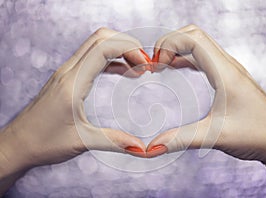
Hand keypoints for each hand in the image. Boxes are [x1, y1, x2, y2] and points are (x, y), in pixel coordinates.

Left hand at [0, 28, 150, 177]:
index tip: (145, 65)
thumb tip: (141, 147)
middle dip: (127, 44)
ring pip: (96, 45)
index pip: (102, 48)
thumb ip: (114, 141)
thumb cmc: (43, 142)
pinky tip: (124, 71)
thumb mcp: (82, 142)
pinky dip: (111, 59)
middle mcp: (68, 72)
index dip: (128, 49)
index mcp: (72, 84)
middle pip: (100, 38)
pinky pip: (92, 58)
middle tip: (145, 62)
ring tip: (139, 66)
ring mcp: (66, 72)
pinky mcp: (67, 78)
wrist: (18, 144)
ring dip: (119, 50)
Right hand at [146, 25, 265, 195]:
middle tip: (154, 64)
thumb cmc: (257, 135)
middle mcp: (227, 66)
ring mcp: (228, 70)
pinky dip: (185, 58)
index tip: (156, 65)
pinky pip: (203, 57)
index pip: (194, 39)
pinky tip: (174, 69)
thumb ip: (181, 140)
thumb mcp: (215, 136)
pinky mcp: (227, 77)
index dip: (170, 44)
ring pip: (198, 44)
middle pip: (194, 35)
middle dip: (169, 43)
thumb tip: (152, 147)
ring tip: (159, 65)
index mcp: (225, 73)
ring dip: (177, 48)